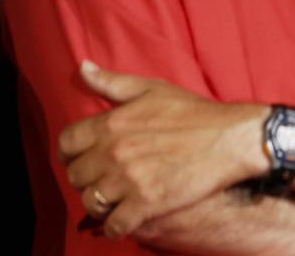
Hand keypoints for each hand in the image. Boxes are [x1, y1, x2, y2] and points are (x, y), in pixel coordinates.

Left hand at [59, 60, 264, 239]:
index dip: (71, 151)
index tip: (85, 155)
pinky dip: (117, 226)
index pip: (66, 143)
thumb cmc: (192, 111)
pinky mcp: (145, 204)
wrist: (229, 138)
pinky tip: (128, 217)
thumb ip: (112, 82)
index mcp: (112, 122)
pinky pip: (113, 226)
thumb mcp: (152, 88)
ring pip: (90, 202)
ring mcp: (129, 180)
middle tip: (105, 176)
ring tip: (115, 197)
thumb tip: (81, 68)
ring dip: (100, 202)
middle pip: (75, 176)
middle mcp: (114, 152)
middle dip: (87, 177)